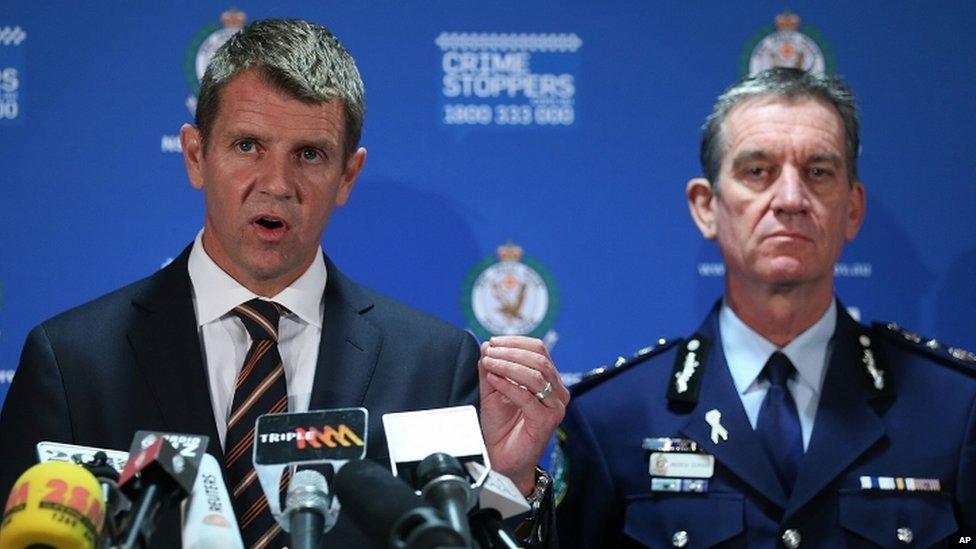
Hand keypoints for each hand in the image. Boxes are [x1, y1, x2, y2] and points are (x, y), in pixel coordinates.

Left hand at [478, 336, 568, 495]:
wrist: (502, 459)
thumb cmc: (501, 427)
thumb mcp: (492, 391)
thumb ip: (491, 369)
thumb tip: (486, 346)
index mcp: (549, 381)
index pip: (539, 349)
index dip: (515, 342)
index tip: (492, 342)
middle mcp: (557, 392)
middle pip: (539, 359)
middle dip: (511, 351)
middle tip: (489, 351)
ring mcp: (555, 407)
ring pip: (536, 375)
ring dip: (508, 365)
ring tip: (489, 363)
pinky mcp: (547, 421)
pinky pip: (527, 397)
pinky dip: (508, 384)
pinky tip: (493, 380)